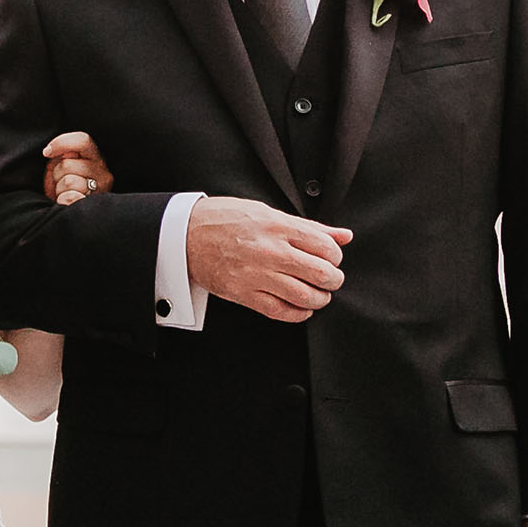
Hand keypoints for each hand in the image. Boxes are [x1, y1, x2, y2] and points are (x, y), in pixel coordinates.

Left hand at [42, 132, 113, 203]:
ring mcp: (101, 191)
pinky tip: (66, 204)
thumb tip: (51, 151)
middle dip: (57, 174)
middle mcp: (104, 174)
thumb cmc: (63, 188)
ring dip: (59, 189)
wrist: (68, 215)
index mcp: (96, 159)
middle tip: (61, 183)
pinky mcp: (94, 206)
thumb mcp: (60, 166)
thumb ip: (61, 154)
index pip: (82, 140)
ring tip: (65, 194)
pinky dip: (62, 200)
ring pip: (68, 181)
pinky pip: (70, 197)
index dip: (61, 143)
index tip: (46, 152)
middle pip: (67, 164)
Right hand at [183, 196, 351, 321]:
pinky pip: (281, 311)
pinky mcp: (243, 293)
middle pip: (321, 273)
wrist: (184, 235)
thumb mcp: (267, 212)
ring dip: (319, 298)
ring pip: (305, 296)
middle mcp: (269, 250)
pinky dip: (298, 313)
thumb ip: (308, 227)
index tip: (330, 259)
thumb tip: (344, 236)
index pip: (326, 247)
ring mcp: (256, 274)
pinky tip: (301, 307)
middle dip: (333, 279)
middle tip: (329, 278)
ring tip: (317, 294)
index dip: (335, 257)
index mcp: (277, 226)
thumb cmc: (223, 220)